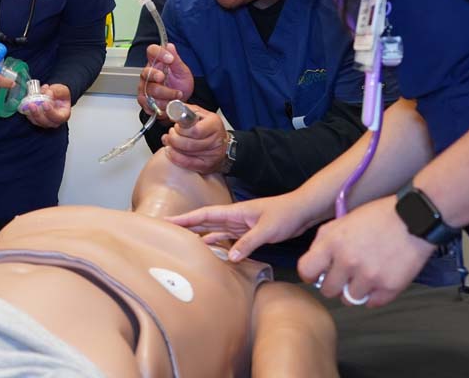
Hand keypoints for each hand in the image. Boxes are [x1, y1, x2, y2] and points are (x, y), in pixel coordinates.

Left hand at [24, 83, 70, 128]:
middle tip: (32, 104)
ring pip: (37, 121)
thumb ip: (55, 91)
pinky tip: (26, 105)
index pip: (58, 117)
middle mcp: (54, 121)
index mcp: (63, 115)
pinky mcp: (37, 120)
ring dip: (31, 113)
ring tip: (28, 104)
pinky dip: (28, 112)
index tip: (45, 103)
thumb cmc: (61, 95)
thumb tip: (46, 92)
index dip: (51, 112)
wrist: (55, 96)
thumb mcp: (62, 90)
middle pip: (46, 122)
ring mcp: (45, 122)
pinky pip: (31, 119)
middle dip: (38, 114)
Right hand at [138, 43, 193, 114]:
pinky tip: (169, 103)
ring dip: (166, 94)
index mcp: (157, 62)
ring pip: (150, 90)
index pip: (152, 51)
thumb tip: (170, 46)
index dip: (159, 53)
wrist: (180, 101)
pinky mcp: (144, 100)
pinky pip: (149, 103)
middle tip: (164, 77)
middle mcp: (148, 74)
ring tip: (177, 95)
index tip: (170, 58)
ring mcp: (145, 87)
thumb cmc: (179, 85)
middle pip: (147, 72)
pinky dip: (161, 105)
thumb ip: (176, 59)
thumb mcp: (182, 71)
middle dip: (155, 75)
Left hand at [162, 105, 226, 173]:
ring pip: (185, 154)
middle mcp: (215, 141)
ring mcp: (211, 155)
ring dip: (172, 146)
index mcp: (214, 125)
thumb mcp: (202, 114)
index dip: (181, 129)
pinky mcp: (206, 166)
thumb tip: (173, 108)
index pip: (195, 130)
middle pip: (188, 144)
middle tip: (171, 133)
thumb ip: (188, 110)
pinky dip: (174, 157)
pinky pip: (186, 163)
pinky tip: (170, 150)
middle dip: (174, 138)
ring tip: (169, 140)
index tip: (176, 126)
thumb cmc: (210, 129)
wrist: (223, 145)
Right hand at [166, 194, 310, 261]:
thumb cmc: (285, 214)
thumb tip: (230, 257)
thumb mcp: (267, 229)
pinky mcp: (248, 233)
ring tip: (181, 241)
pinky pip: (227, 238)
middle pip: (204, 221)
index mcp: (234, 211)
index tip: (167, 221)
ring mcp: (240, 225)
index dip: (185, 218)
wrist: (302, 211)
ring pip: (213, 230)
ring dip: (198, 234)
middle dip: (185, 225)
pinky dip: (216, 243)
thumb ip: (249, 242)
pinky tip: (208, 249)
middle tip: (166, 231)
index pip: (204, 214)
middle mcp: (233, 217)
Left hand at [297, 196, 434, 307]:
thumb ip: (324, 241)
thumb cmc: (378, 217)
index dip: (310, 274)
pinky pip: (372, 303)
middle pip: (328, 291)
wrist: (414, 218)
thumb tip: (314, 263)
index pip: (306, 270)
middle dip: (334, 284)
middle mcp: (348, 261)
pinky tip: (379, 279)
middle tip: (345, 275)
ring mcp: (369, 276)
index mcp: (333, 242)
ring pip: (349, 299)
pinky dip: (374, 295)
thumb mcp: (343, 220)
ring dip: (354, 290)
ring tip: (365, 275)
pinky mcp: (389, 287)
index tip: (317, 274)